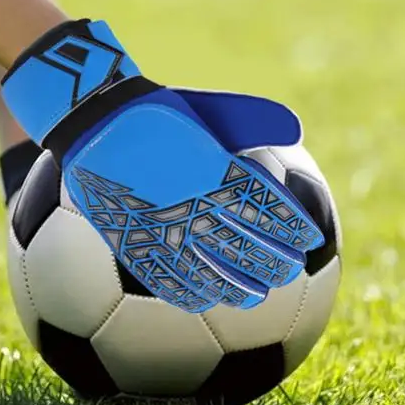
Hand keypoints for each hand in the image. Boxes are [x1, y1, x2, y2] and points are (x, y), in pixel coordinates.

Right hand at [2, 20, 324, 312]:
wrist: (94, 120)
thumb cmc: (156, 109)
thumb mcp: (207, 105)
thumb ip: (252, 117)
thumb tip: (298, 127)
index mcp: (215, 172)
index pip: (265, 208)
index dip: (291, 226)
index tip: (311, 239)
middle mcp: (193, 205)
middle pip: (242, 244)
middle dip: (272, 261)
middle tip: (292, 270)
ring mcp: (161, 228)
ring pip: (207, 269)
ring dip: (236, 285)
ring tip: (256, 296)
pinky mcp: (132, 240)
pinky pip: (164, 276)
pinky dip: (187, 291)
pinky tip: (204, 299)